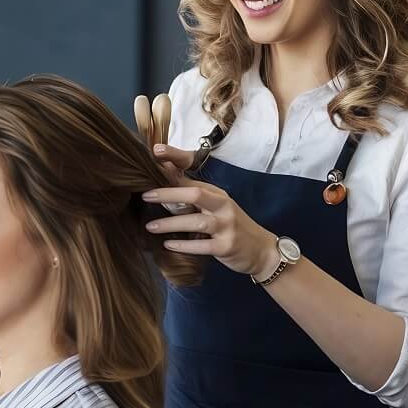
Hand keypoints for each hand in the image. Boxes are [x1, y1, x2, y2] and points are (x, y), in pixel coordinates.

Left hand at [145, 144, 278, 278]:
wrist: (262, 250)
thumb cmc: (231, 226)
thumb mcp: (216, 206)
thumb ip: (193, 194)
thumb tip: (166, 174)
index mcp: (217, 194)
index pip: (192, 179)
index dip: (173, 168)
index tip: (155, 157)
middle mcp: (223, 206)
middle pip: (195, 194)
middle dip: (168, 193)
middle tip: (146, 196)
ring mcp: (227, 226)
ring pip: (196, 221)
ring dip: (171, 223)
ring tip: (150, 226)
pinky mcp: (227, 246)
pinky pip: (202, 245)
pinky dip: (184, 245)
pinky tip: (168, 245)